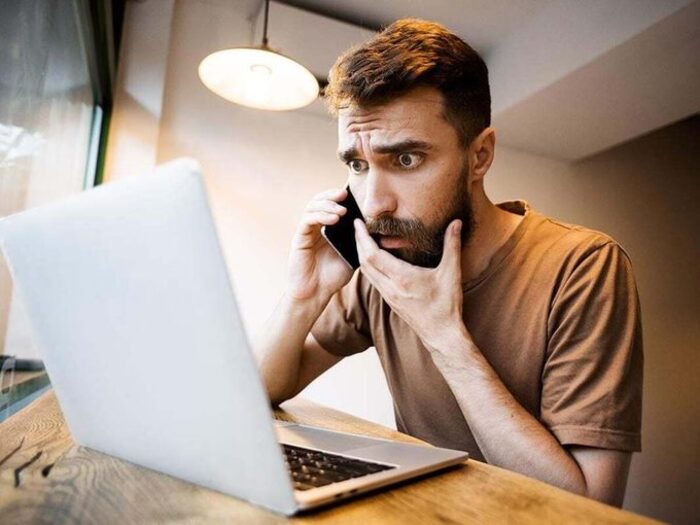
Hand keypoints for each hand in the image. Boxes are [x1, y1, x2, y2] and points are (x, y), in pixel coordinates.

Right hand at [287, 187, 353, 302]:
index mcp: (328, 228)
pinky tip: (333, 219)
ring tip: (342, 210)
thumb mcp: (352, 255)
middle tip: (345, 193)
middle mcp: (315, 227)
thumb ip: (357, 240)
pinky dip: (320, 216)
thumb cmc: (333, 276)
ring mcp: (307, 232)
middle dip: (332, 195)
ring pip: (312, 207)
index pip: (331, 204)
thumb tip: (369, 224)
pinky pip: (307, 221)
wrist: (316, 294)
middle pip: (320, 200)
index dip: (339, 196)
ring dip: (327, 205)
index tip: (352, 193)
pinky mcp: (299, 239)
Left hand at [354, 218, 465, 349]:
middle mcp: (390, 287)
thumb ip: (452, 245)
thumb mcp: (451, 273)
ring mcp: (388, 295)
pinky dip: (368, 266)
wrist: (441, 334)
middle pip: (364, 262)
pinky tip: (372, 259)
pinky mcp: (390, 300)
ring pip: (366, 272)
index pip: (372, 255)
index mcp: (402, 278)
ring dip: (361, 254)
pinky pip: (372, 280)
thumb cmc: (446, 305)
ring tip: (362, 239)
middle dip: (358, 242)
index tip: (358, 223)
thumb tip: (456, 222)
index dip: (363, 237)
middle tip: (357, 226)